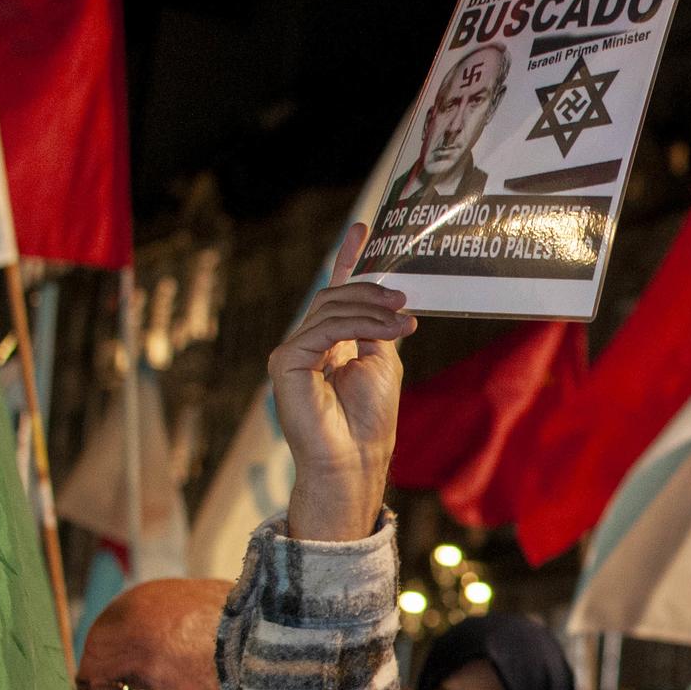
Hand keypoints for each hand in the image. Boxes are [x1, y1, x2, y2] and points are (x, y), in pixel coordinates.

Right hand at [268, 222, 416, 541]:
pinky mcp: (285, 362)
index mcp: (328, 343)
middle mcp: (306, 344)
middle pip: (335, 296)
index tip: (364, 229)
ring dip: (373, 310)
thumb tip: (388, 298)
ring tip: (405, 320)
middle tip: (405, 297)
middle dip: (371, 289)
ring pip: (331, 309)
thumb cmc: (369, 421)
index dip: (348, 259)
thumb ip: (378, 330)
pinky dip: (359, 326)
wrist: (354, 460)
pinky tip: (388, 332)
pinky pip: (323, 329)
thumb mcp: (382, 363)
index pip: (336, 291)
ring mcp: (292, 352)